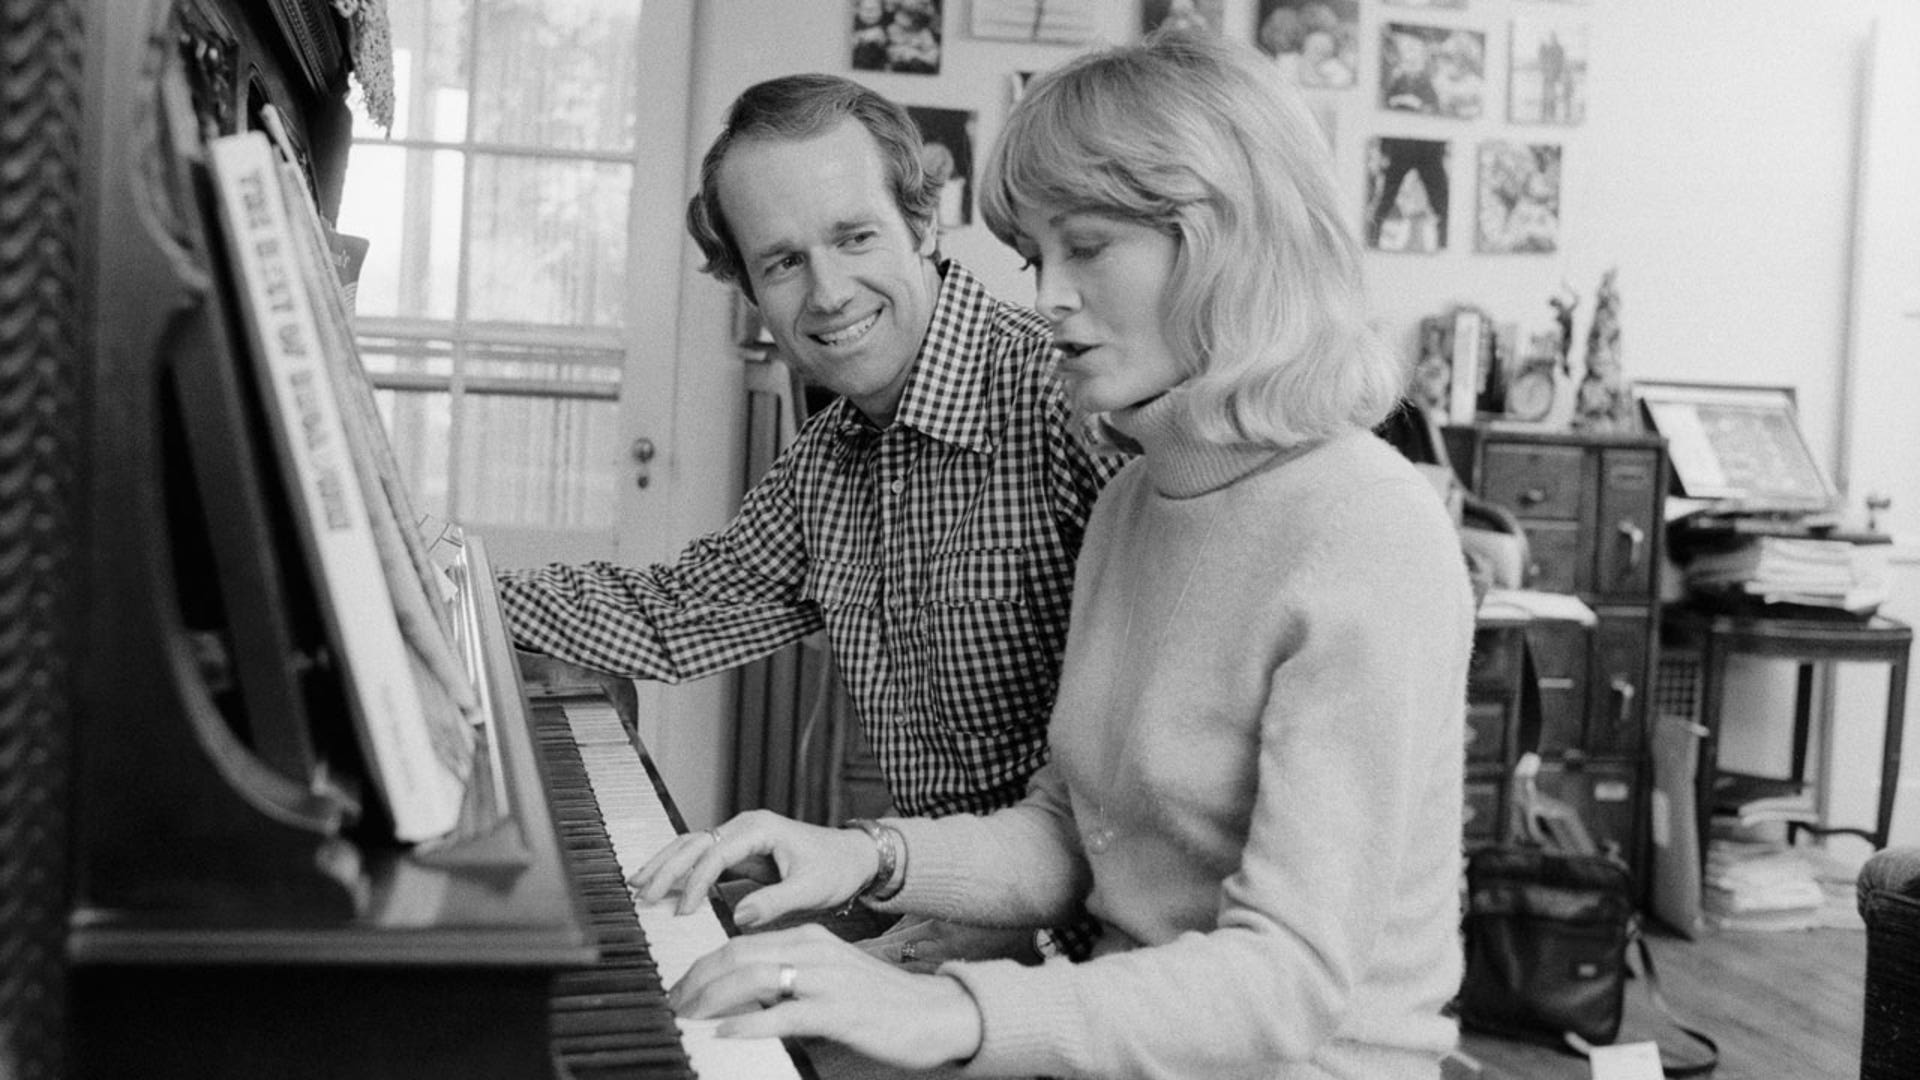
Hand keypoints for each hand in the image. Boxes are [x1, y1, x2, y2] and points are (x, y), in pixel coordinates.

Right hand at [628, 809, 877, 926]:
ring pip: (691, 846)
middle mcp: (745, 827)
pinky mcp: (738, 852)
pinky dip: (678, 869)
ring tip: (637, 884)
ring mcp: (739, 837)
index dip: (695, 882)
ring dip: (664, 864)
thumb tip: (738, 916)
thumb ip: (775, 902)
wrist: (852, 858)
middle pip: (693, 843)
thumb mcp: (811, 889)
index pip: (715, 854)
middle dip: (665, 868)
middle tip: (641, 894)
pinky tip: (660, 885)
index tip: (683, 911)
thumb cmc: (835, 869)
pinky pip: (701, 858)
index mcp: (760, 829)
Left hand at [671, 924, 983, 1069]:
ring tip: (689, 1016)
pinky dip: (748, 1022)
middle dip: (698, 978)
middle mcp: (814, 951)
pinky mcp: (837, 1011)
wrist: (934, 1013)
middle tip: (674, 1003)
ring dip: (712, 997)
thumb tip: (743, 997)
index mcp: (810, 939)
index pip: (741, 942)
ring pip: (754, 977)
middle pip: (739, 954)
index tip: (682, 987)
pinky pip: (783, 1013)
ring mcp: (826, 980)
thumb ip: (790, 980)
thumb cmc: (880, 1002)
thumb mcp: (829, 978)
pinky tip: (725, 1032)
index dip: (704, 965)